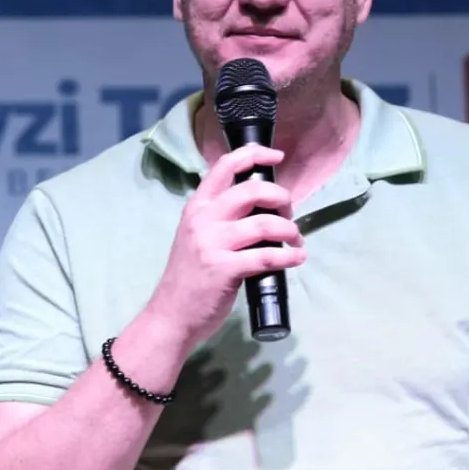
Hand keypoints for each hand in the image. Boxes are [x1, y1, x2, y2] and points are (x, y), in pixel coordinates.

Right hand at [147, 144, 306, 346]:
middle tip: (289, 214)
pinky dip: (288, 256)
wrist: (171, 314)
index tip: (277, 157)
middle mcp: (203, 219)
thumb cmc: (189, 275)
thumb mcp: (197, 235)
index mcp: (197, 206)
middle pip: (252, 191)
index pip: (225, 166)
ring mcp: (212, 244)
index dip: (255, 155)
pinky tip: (297, 258)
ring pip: (264, 223)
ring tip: (295, 240)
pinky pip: (266, 256)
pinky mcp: (224, 269)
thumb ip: (220, 216)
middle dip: (281, 198)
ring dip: (289, 230)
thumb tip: (260, 206)